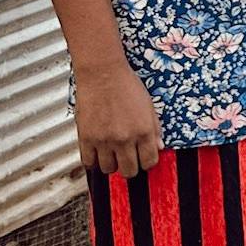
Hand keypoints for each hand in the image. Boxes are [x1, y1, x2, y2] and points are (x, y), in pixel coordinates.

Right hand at [74, 59, 161, 177]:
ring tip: (112, 153)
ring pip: (108, 169)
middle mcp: (125, 139)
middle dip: (131, 167)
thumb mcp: (149, 105)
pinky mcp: (86, 139)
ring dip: (112, 164)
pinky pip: (88, 163)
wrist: (103, 74)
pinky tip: (98, 152)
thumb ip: (155, 129)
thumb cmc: (127, 86)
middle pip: (129, 171)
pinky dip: (93, 161)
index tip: (144, 158)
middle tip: (128, 159)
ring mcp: (104, 140)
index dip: (147, 162)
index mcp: (144, 131)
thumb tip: (159, 148)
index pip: (149, 162)